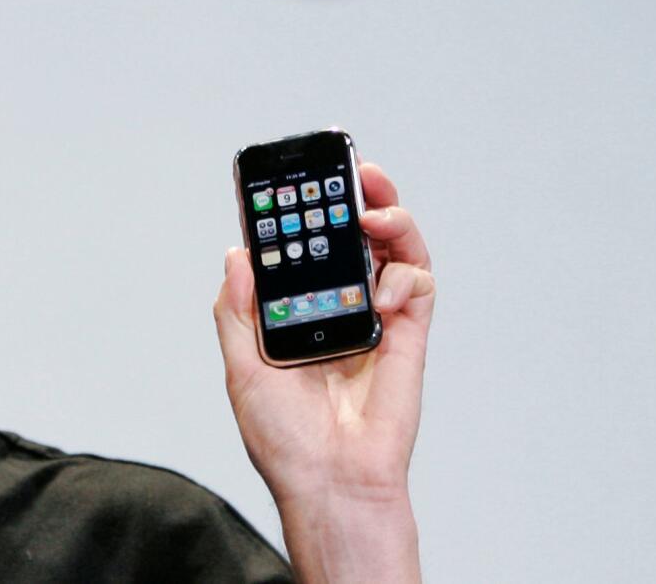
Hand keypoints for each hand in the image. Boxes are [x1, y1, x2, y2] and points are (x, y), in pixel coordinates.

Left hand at [213, 163, 433, 581]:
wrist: (331, 483)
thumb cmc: (285, 439)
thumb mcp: (242, 369)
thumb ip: (238, 311)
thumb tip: (237, 254)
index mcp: (297, 315)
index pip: (303, 251)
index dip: (303, 216)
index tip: (295, 182)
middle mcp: (338, 310)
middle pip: (354, 240)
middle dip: (356, 199)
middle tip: (352, 172)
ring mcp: (376, 320)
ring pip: (393, 251)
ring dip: (390, 218)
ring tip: (374, 205)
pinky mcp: (408, 336)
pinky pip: (418, 287)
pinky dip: (407, 274)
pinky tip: (386, 288)